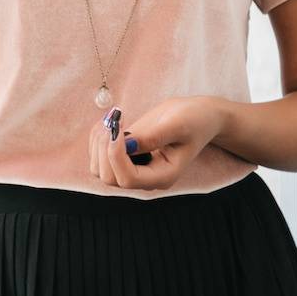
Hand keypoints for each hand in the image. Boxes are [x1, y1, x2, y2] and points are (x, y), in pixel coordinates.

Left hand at [90, 96, 229, 191]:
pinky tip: (111, 120)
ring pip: (100, 169)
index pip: (128, 179)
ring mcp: (135, 168)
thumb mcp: (178, 124)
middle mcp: (146, 177)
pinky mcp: (126, 157)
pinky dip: (98, 138)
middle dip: (104, 149)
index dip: (116, 156)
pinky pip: (100, 156)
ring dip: (98, 143)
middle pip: (110, 178)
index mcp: (163, 176)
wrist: (198, 116)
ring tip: (112, 118)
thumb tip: (126, 144)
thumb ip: (154, 136)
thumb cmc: (194, 119)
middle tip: (114, 120)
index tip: (117, 129)